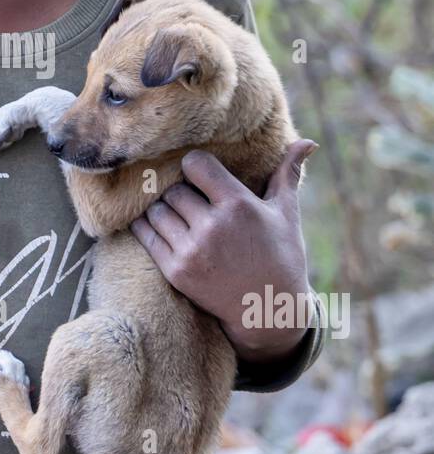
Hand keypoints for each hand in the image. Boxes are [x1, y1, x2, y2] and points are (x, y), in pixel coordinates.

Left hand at [129, 140, 318, 363]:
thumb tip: (307, 141)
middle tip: (188, 196)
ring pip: (156, 211)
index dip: (195, 166)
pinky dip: (146, 226)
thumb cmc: (281, 257)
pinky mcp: (176, 271)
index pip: (195, 164)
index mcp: (238, 205)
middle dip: (180, 191)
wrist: (269, 312)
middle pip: (174, 190)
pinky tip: (155, 224)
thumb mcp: (287, 214)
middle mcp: (212, 226)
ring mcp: (191, 250)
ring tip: (175, 213)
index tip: (200, 173)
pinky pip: (146, 236)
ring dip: (163, 209)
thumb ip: (288, 174)